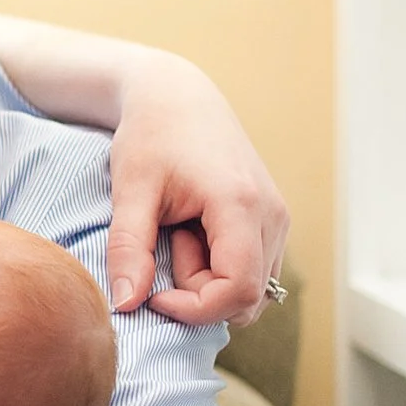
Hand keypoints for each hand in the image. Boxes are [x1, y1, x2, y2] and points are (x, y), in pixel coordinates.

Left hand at [106, 51, 289, 327]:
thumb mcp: (130, 191)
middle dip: (200, 293)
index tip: (153, 294)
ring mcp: (278, 218)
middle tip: (167, 246)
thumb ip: (129, 249)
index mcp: (242, 205)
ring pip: (253, 288)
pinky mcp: (272, 221)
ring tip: (179, 235)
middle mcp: (273, 214)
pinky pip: (253, 269)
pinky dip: (220, 268)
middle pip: (248, 296)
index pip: (238, 290)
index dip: (195, 308)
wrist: (177, 97)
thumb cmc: (151, 137)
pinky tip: (194, 233)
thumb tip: (126, 305)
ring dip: (209, 280)